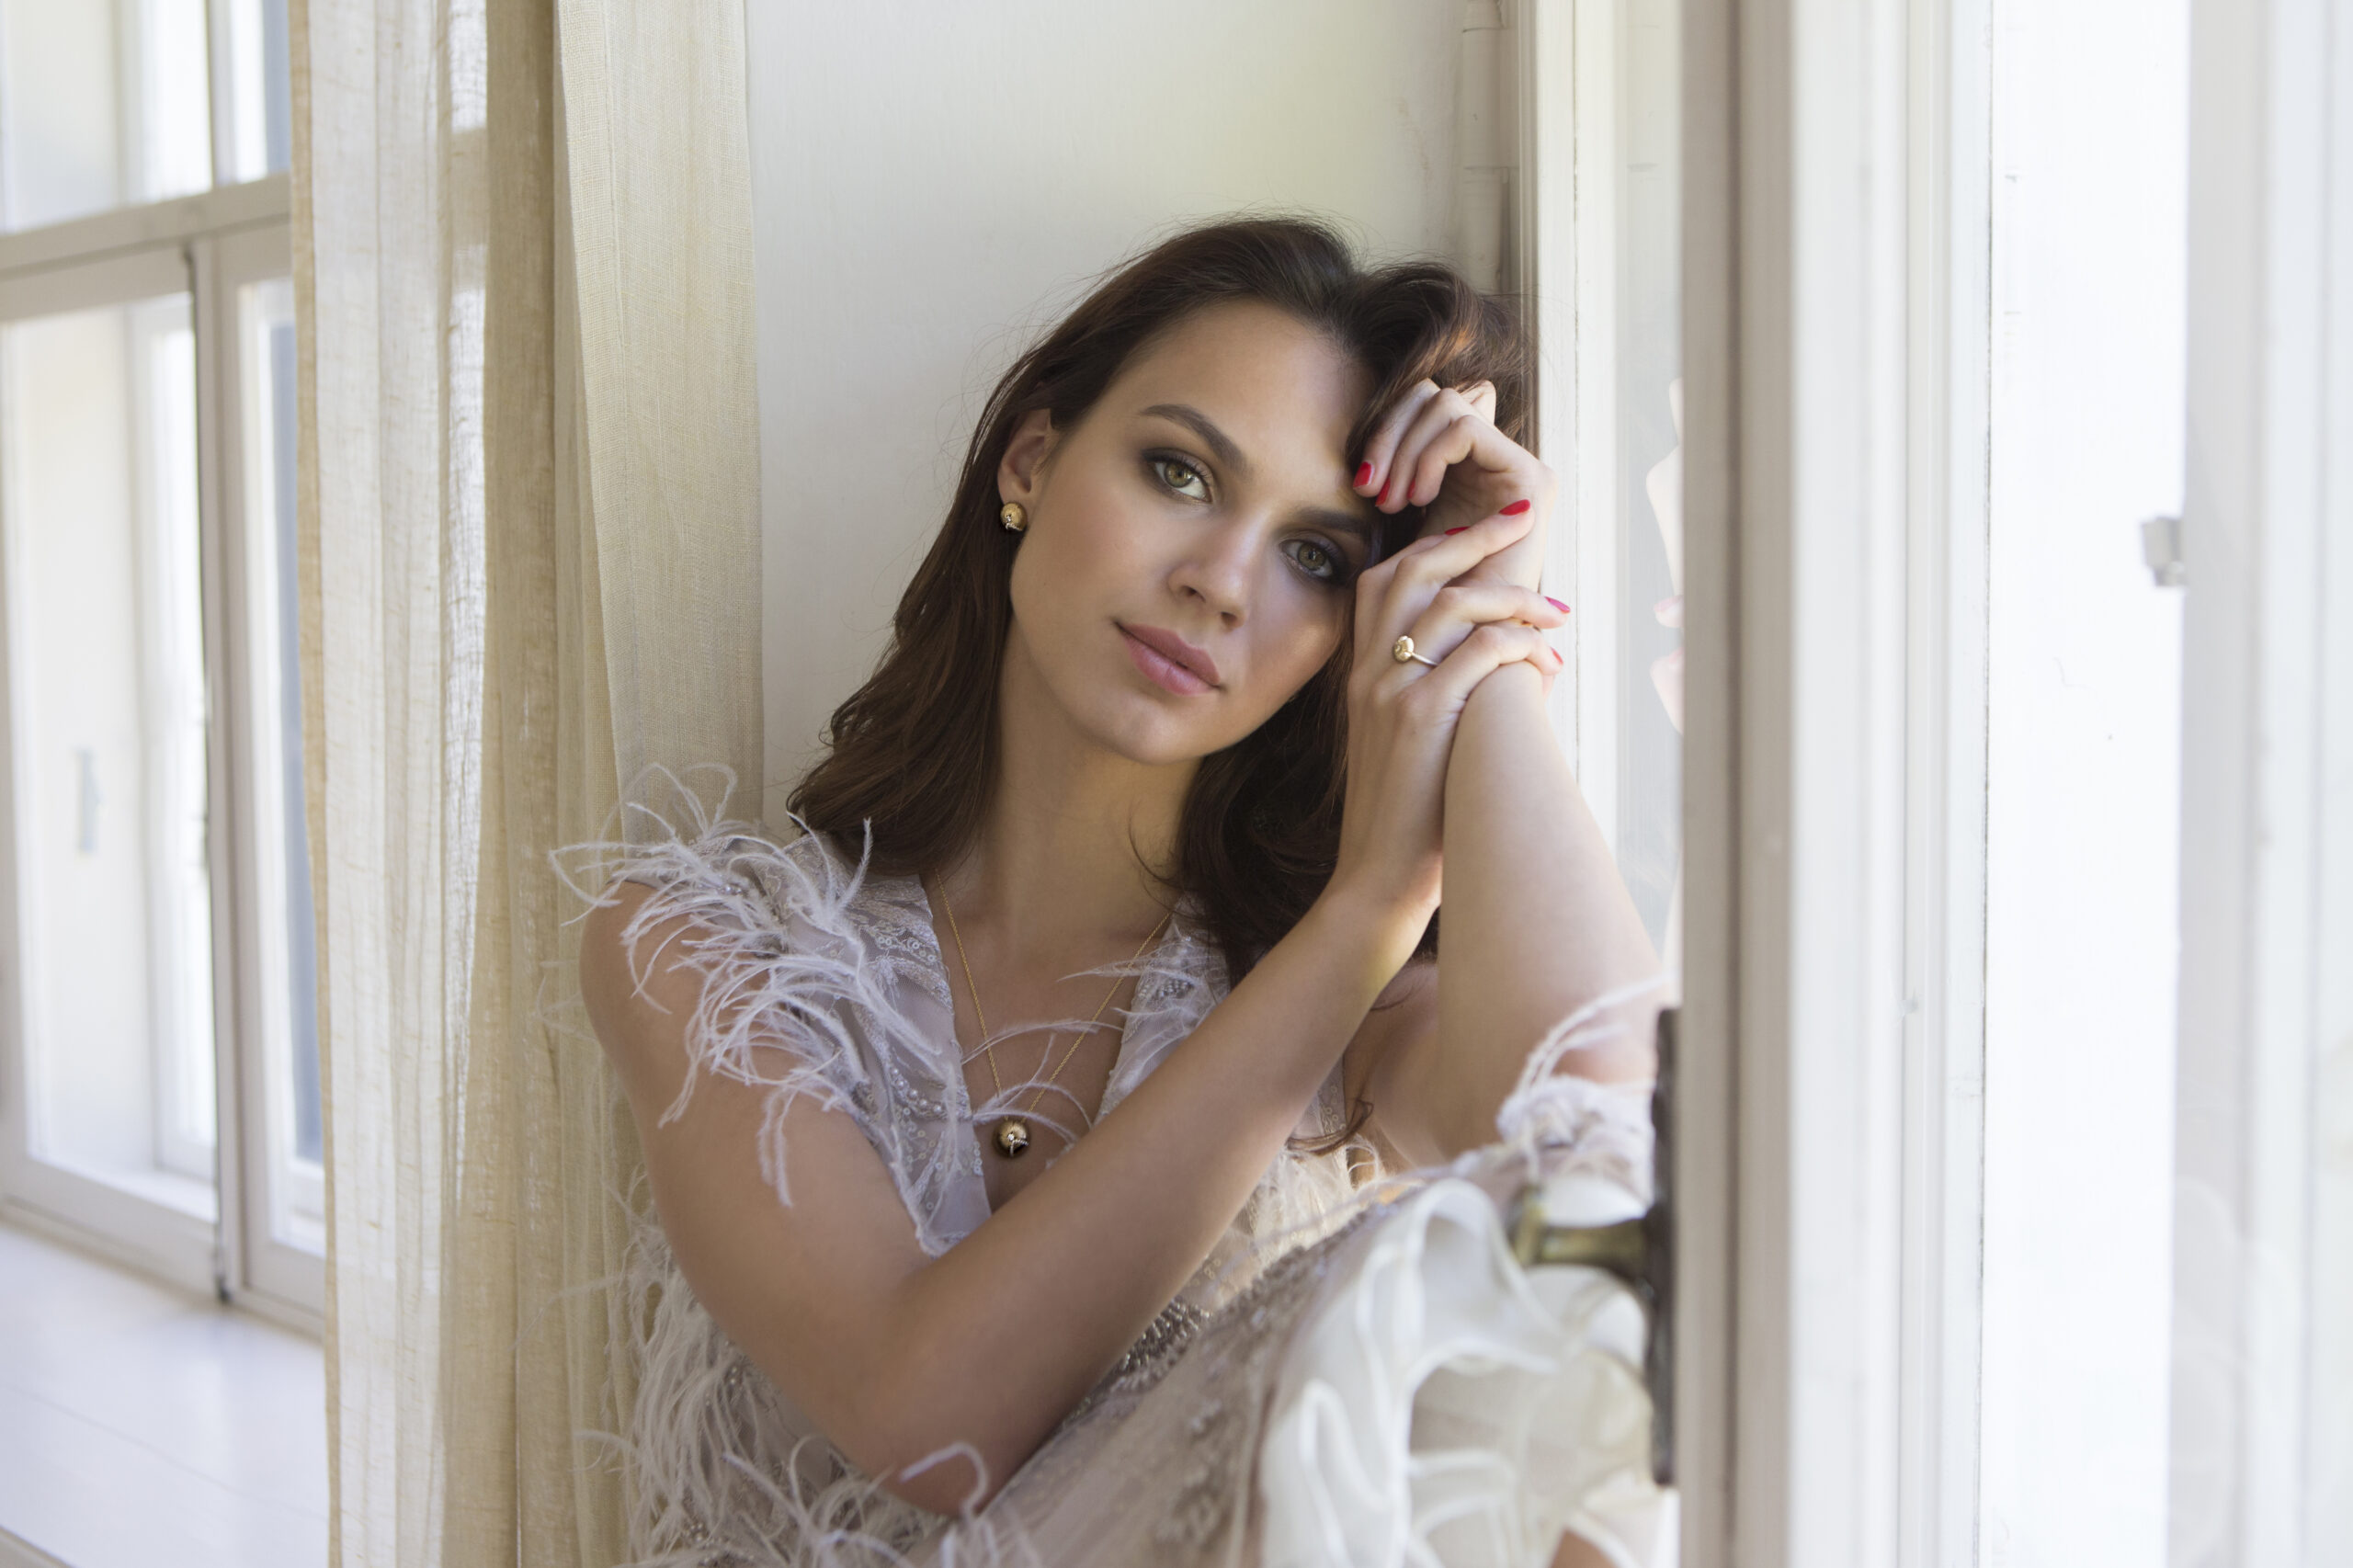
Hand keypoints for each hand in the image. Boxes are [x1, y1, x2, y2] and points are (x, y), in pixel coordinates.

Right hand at [1325, 506, 1568, 932]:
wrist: (1378, 877)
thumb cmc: (1406, 815)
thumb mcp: (1402, 741)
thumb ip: (1427, 692)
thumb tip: (1490, 658)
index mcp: (1360, 674)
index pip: (1386, 579)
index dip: (1434, 545)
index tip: (1483, 534)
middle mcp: (1367, 673)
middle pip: (1412, 569)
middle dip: (1471, 539)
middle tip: (1519, 527)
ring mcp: (1389, 693)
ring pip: (1451, 603)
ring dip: (1513, 597)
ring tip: (1554, 611)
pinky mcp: (1420, 718)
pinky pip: (1477, 653)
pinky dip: (1519, 645)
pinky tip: (1546, 661)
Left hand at [1352, 378, 1559, 591]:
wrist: (1465, 654)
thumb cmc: (1427, 611)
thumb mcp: (1400, 540)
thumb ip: (1394, 498)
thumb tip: (1363, 464)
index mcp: (1468, 474)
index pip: (1425, 406)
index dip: (1387, 433)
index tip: (1362, 487)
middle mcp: (1499, 465)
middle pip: (1434, 394)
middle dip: (1390, 433)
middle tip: (1369, 487)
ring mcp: (1520, 470)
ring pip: (1447, 403)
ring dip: (1406, 449)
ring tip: (1393, 501)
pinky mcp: (1532, 480)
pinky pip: (1465, 428)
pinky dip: (1429, 457)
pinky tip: (1417, 499)